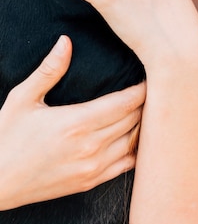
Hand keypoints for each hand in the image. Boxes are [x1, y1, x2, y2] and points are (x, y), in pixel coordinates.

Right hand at [0, 35, 144, 209]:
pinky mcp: (90, 182)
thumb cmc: (8, 137)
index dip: (143, 88)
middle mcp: (90, 146)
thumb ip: (49, 69)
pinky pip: (127, 166)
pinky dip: (138, 150)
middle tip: (157, 87)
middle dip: (147, 103)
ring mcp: (92, 167)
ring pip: (135, 142)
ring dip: (144, 125)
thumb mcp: (23, 99)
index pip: (126, 102)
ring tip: (150, 108)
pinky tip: (139, 137)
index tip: (152, 75)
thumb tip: (66, 41)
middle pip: (135, 120)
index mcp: (77, 122)